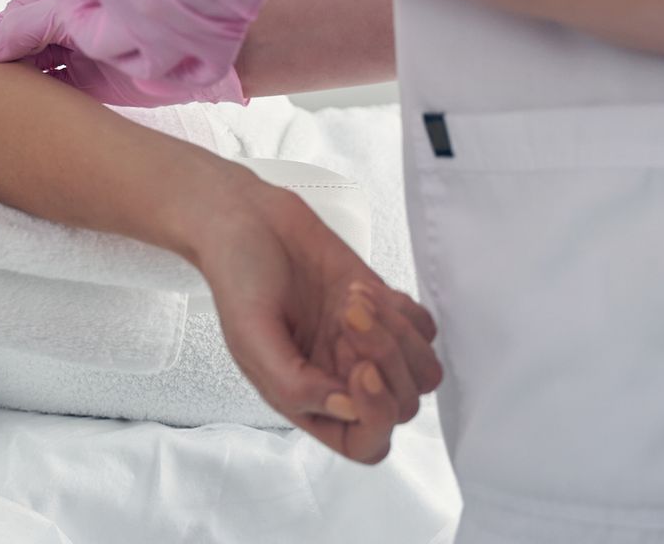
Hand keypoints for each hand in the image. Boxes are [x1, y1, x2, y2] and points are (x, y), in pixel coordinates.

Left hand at [0, 0, 361, 91]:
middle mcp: (151, 28)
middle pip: (84, 33)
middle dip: (61, 10)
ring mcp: (187, 43)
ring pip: (126, 62)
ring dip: (101, 44)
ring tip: (85, 28)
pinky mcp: (219, 44)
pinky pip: (178, 73)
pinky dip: (158, 66)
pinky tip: (148, 55)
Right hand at [187, 170, 442, 463]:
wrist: (248, 220)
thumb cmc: (239, 277)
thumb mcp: (250, 337)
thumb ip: (294, 385)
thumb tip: (348, 411)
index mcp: (309, 400)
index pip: (366, 443)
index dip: (376, 416)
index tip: (360, 370)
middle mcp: (343, 379)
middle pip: (403, 404)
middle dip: (385, 359)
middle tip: (347, 314)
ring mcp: (367, 345)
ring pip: (422, 370)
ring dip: (396, 334)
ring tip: (352, 299)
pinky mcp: (384, 309)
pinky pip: (424, 328)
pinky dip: (402, 310)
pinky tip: (359, 289)